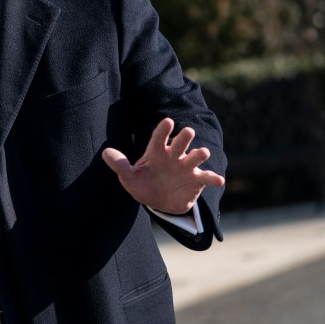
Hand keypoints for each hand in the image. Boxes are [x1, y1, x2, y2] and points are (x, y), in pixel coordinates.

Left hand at [102, 118, 224, 214]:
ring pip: (195, 157)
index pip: (159, 138)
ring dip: (199, 154)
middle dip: (184, 137)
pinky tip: (219, 180)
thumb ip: (120, 165)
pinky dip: (213, 178)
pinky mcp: (196, 180)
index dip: (163, 130)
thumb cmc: (143, 184)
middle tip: (188, 132)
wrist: (159, 202)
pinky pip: (206, 177)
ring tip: (202, 153)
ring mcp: (186, 167)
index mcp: (156, 152)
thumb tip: (105, 152)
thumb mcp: (129, 177)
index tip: (168, 121)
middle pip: (180, 143)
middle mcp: (173, 156)